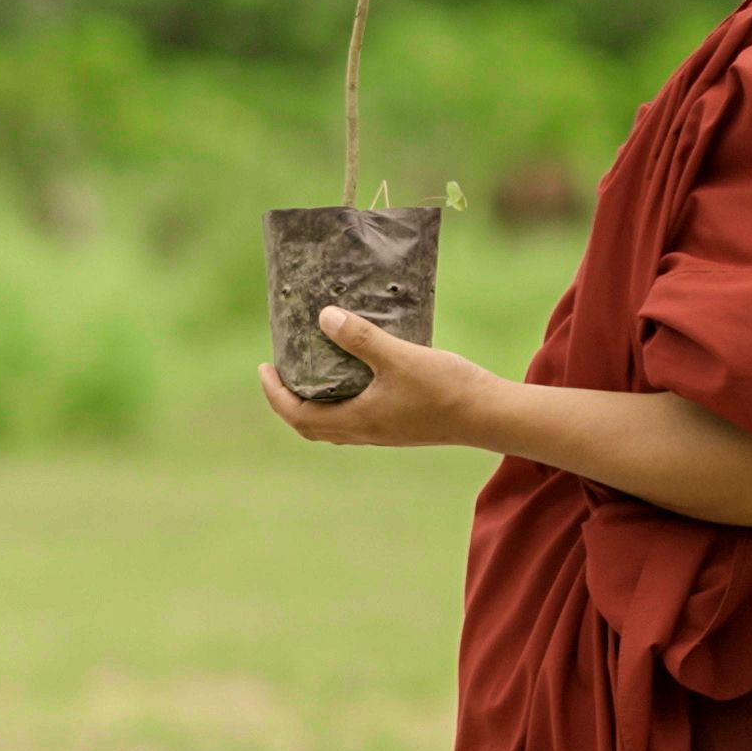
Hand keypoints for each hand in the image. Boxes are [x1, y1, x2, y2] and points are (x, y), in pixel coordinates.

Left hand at [259, 308, 503, 448]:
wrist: (487, 415)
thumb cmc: (444, 388)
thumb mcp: (399, 357)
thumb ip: (361, 338)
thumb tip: (323, 317)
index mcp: (356, 420)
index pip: (297, 415)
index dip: (274, 394)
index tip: (264, 368)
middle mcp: (364, 432)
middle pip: (310, 426)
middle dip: (288, 401)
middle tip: (279, 372)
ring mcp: (383, 432)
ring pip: (333, 426)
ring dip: (313, 404)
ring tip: (311, 372)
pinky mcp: (399, 426)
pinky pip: (355, 419)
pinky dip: (339, 402)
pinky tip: (354, 377)